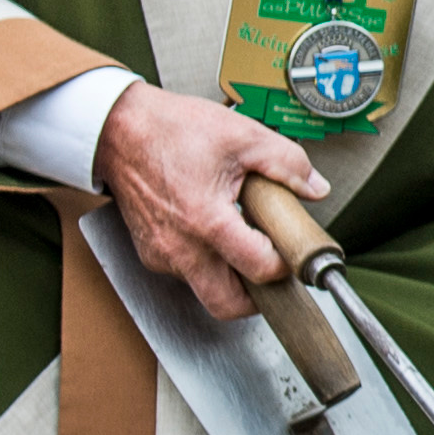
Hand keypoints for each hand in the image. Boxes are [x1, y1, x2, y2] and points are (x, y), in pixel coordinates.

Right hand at [89, 84, 328, 319]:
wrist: (119, 129)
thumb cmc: (169, 129)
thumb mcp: (242, 136)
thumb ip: (286, 163)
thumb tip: (314, 187)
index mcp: (208, 222)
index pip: (260, 270)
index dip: (284, 262)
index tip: (290, 248)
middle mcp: (181, 248)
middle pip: (227, 305)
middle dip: (256, 297)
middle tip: (271, 269)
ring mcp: (162, 255)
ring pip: (205, 291)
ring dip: (230, 277)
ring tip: (244, 242)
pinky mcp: (151, 252)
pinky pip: (185, 273)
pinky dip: (206, 262)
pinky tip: (215, 232)